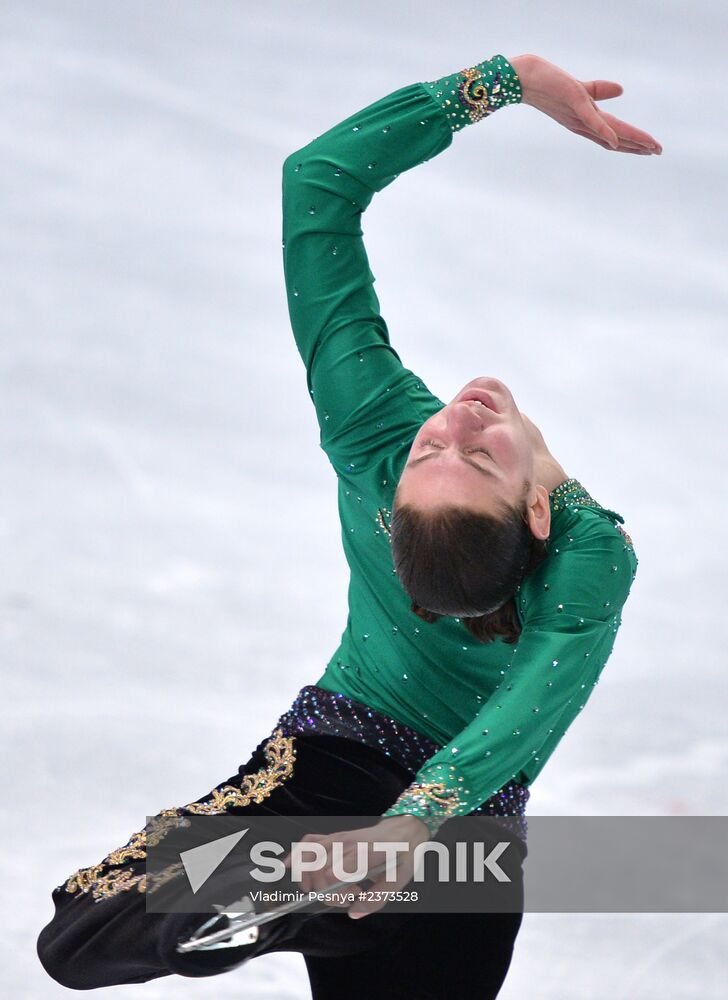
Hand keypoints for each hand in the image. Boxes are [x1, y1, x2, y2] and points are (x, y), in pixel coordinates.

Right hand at [281, 815, 429, 917]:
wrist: (404, 829)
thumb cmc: (402, 855)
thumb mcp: (399, 881)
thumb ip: (376, 900)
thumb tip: (352, 913)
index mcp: (363, 854)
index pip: (332, 873)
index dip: (334, 893)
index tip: (351, 898)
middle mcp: (347, 843)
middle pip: (317, 869)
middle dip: (325, 890)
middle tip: (346, 895)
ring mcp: (338, 837)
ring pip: (308, 855)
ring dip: (308, 878)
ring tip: (322, 888)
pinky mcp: (334, 836)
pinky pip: (308, 842)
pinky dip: (296, 854)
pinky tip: (290, 866)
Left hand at [508, 53, 661, 154]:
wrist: (525, 78)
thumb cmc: (549, 83)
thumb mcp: (579, 89)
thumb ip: (600, 91)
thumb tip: (621, 90)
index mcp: (585, 122)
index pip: (613, 136)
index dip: (632, 143)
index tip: (651, 148)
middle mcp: (582, 124)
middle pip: (614, 139)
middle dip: (637, 146)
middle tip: (658, 152)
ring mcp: (578, 115)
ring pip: (608, 133)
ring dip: (629, 141)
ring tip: (649, 147)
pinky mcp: (573, 101)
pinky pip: (590, 120)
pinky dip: (603, 131)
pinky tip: (614, 140)